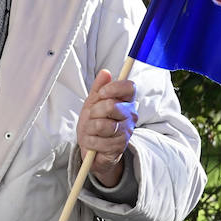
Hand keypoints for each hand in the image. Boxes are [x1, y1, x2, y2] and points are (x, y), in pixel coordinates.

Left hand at [77, 68, 137, 187]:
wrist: (93, 148)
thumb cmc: (94, 122)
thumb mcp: (93, 102)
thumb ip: (99, 88)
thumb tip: (105, 72)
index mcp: (126, 102)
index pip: (129, 87)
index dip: (114, 88)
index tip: (102, 94)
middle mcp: (130, 115)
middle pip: (111, 105)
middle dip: (94, 111)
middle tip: (92, 117)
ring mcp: (126, 132)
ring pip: (102, 124)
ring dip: (89, 128)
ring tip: (91, 131)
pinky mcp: (120, 147)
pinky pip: (99, 141)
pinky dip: (90, 141)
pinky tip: (92, 142)